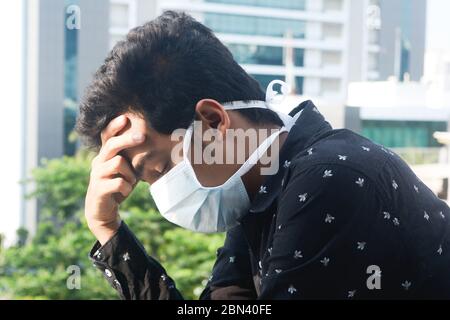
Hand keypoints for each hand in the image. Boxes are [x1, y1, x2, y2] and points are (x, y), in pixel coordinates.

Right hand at [85, 115, 144, 244]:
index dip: (114, 126)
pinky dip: (126, 187)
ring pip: (117, 163)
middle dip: (127, 139)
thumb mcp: (126, 171)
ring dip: (130, 173)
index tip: (126, 117)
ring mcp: (96, 175)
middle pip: (111, 145)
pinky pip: (119, 182)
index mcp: (104, 156)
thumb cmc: (117, 186)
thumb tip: (154, 144)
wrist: (102, 210)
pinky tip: (125, 192)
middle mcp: (98, 162)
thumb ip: (133, 159)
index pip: (106, 136)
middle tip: (142, 136)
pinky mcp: (98, 189)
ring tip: (130, 183)